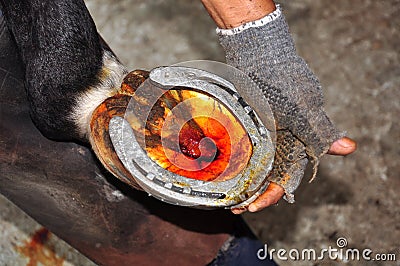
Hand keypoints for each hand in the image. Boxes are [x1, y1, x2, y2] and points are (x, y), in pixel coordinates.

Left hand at [201, 0, 356, 212]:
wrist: (259, 55)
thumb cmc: (283, 82)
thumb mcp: (301, 109)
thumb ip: (320, 131)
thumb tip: (349, 149)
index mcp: (296, 144)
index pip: (285, 179)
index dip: (270, 195)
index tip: (253, 206)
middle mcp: (278, 143)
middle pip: (266, 177)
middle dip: (252, 193)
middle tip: (233, 204)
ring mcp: (260, 135)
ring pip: (252, 166)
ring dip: (240, 181)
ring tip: (224, 194)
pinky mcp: (246, 126)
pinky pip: (239, 150)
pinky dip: (232, 162)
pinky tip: (219, 170)